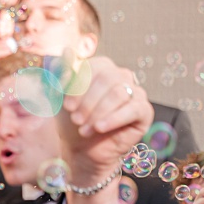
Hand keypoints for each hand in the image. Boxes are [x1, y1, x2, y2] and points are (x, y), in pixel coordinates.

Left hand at [56, 56, 151, 182]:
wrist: (80, 151)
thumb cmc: (70, 123)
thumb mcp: (60, 99)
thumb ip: (60, 75)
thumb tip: (66, 52)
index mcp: (102, 69)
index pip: (93, 67)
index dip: (78, 86)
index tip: (66, 106)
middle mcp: (121, 76)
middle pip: (107, 79)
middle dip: (87, 102)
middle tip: (75, 119)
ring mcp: (135, 92)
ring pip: (118, 93)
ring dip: (97, 112)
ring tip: (83, 129)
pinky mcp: (144, 111)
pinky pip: (133, 109)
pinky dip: (113, 119)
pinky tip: (99, 128)